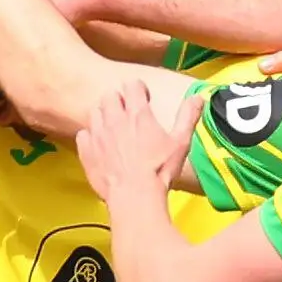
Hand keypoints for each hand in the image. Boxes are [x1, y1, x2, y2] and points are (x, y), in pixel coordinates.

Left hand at [75, 76, 192, 204]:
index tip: (143, 99)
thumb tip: (198, 97)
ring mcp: (98, 134)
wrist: (134, 196)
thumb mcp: (180, 143)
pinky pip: (83, 134)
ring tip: (114, 129)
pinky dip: (90, 137)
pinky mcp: (86, 151)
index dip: (138, 90)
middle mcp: (115, 119)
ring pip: (95, 112)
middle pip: (110, 95)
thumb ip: (187, 117)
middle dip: (118, 101)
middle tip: (127, 114)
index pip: (132, 85)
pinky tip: (100, 146)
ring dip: (104, 116)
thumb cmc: (159, 171)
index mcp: (138, 114)